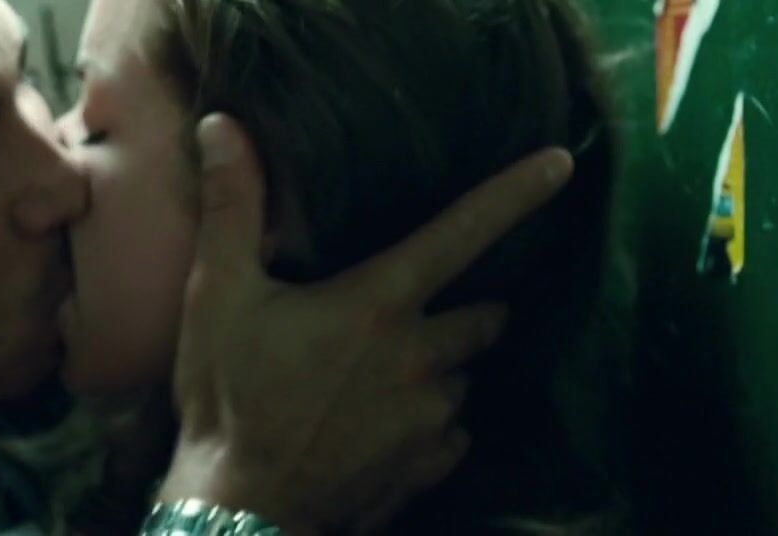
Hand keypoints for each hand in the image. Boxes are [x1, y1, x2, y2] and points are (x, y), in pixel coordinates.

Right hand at [157, 114, 574, 532]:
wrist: (240, 510)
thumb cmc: (228, 396)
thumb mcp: (217, 296)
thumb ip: (231, 208)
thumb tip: (223, 127)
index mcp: (380, 305)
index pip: (463, 233)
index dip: (515, 194)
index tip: (560, 164)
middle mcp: (422, 359)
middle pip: (483, 317)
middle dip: (466, 309)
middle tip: (415, 310)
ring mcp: (431, 420)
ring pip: (462, 379)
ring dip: (440, 370)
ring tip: (384, 376)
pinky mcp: (426, 468)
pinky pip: (451, 435)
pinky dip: (429, 425)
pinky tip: (382, 426)